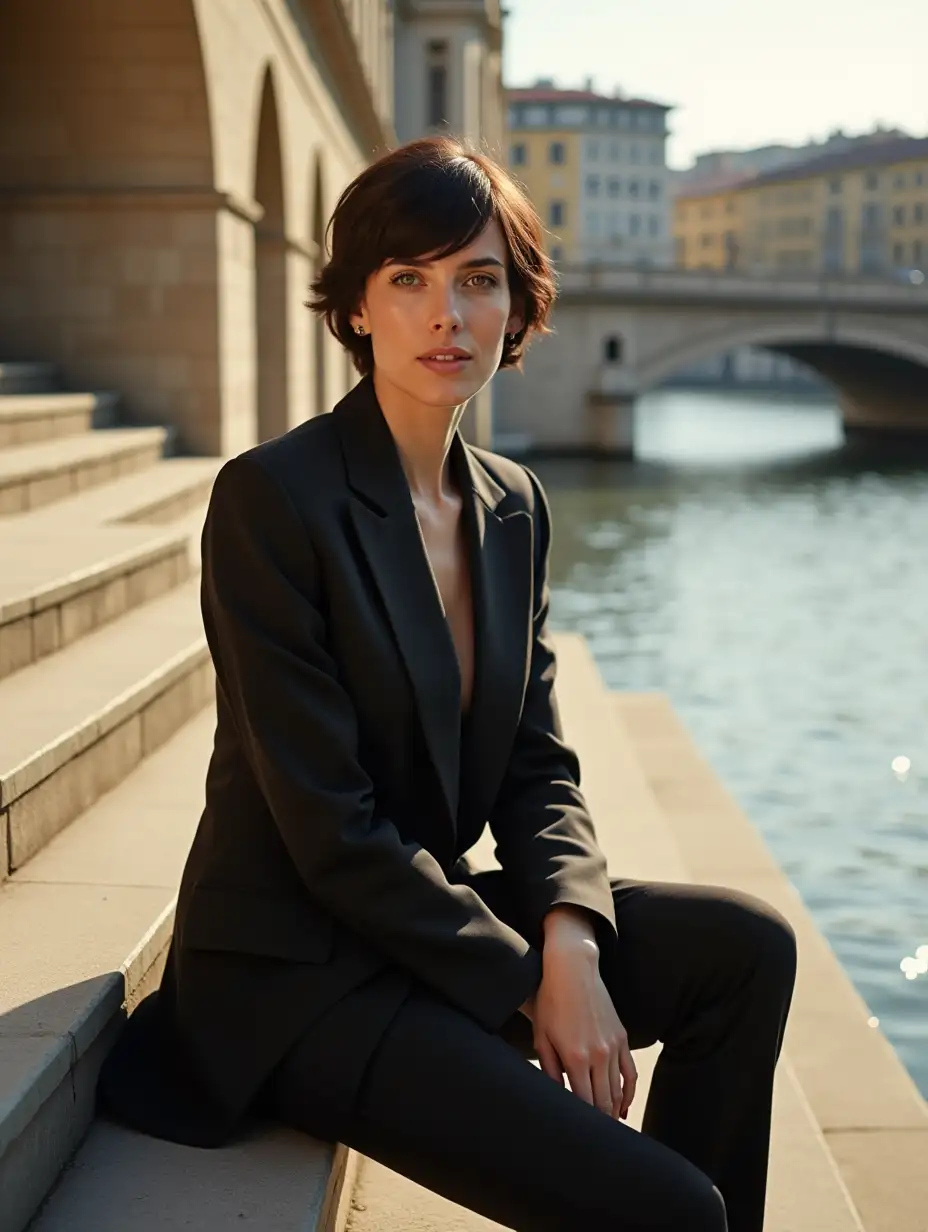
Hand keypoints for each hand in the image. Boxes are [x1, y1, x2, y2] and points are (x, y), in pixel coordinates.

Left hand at [524, 908, 636, 1119]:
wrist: (573, 969)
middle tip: (595, 1142)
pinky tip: (623, 1107)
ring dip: (614, 1112)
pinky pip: (630, 1073)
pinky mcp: (622, 1037)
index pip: (583, 1104)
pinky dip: (628, 1093)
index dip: (584, 1124)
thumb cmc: (551, 1001)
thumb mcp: (542, 1037)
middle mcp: (598, 1055)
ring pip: (617, 1091)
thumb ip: (549, 1071)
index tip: (581, 1138)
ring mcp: (613, 1046)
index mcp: (575, 1058)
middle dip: (600, 1124)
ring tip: (608, 1130)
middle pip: (603, 1102)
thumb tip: (555, 1099)